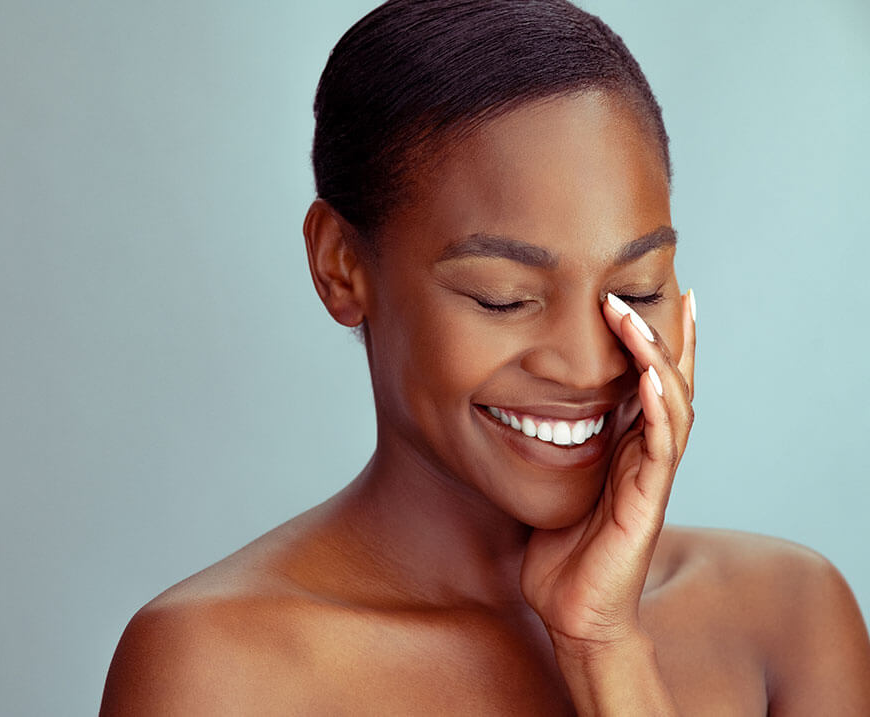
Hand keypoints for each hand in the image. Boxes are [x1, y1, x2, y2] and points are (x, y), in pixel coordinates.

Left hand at [520, 290, 696, 649]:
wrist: (572, 613)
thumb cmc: (557, 552)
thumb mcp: (542, 482)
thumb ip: (538, 444)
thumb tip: (497, 402)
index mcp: (624, 446)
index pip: (646, 380)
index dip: (649, 338)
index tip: (640, 290)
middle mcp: (645, 455)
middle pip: (670, 380)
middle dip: (662, 332)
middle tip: (653, 284)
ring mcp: (650, 478)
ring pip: (671, 404)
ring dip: (656, 357)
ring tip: (635, 317)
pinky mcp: (647, 503)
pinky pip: (661, 448)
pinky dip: (661, 410)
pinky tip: (652, 380)